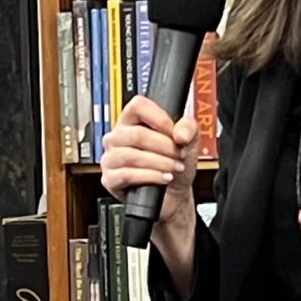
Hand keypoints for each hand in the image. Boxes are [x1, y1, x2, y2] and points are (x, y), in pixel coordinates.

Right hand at [99, 93, 199, 237]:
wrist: (173, 194)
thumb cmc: (173, 165)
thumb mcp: (189, 143)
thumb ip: (190, 129)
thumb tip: (180, 132)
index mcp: (132, 121)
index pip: (138, 106)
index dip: (159, 118)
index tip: (174, 133)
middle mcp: (118, 137)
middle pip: (137, 134)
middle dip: (164, 146)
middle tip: (178, 155)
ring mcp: (111, 158)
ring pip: (132, 155)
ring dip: (159, 162)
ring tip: (174, 168)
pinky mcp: (110, 179)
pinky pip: (127, 175)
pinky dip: (150, 176)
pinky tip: (163, 178)